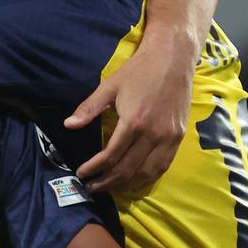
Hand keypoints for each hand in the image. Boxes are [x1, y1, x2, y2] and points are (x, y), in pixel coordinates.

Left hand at [65, 31, 193, 193]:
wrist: (173, 59)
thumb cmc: (139, 71)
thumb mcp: (109, 87)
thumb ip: (89, 108)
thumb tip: (69, 125)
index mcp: (134, 122)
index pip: (111, 156)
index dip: (94, 169)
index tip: (82, 174)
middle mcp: (153, 134)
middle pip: (128, 169)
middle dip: (107, 182)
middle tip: (92, 187)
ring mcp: (168, 137)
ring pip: (146, 173)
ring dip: (127, 185)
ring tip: (110, 188)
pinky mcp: (178, 137)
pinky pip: (163, 165)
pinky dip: (147, 178)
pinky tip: (134, 181)